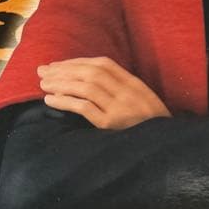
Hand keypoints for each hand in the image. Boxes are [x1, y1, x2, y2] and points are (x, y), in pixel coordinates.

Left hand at [38, 57, 170, 129]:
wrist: (165, 146)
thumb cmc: (149, 125)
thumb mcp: (140, 100)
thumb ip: (120, 88)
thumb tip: (86, 79)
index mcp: (134, 84)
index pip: (102, 64)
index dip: (77, 62)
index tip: (57, 65)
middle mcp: (127, 93)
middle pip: (91, 73)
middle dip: (64, 70)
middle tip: (42, 72)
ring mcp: (120, 109)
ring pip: (86, 88)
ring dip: (61, 84)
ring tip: (43, 85)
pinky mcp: (111, 125)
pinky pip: (84, 108)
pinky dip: (65, 102)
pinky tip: (51, 100)